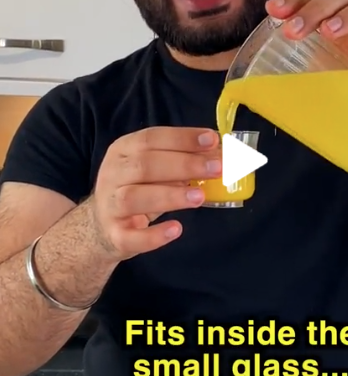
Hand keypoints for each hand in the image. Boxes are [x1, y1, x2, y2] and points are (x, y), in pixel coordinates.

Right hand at [89, 127, 220, 259]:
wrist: (101, 226)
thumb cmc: (136, 189)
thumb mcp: (153, 169)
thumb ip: (180, 160)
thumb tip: (218, 154)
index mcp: (123, 150)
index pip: (151, 138)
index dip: (182, 138)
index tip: (212, 139)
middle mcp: (112, 174)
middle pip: (144, 165)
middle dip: (184, 165)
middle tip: (217, 168)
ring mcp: (110, 206)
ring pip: (134, 198)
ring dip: (169, 196)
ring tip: (200, 196)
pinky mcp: (115, 235)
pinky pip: (132, 237)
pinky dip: (154, 235)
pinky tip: (176, 229)